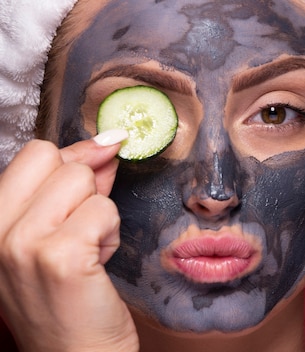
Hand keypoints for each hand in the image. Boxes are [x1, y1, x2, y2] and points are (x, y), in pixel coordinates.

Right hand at [0, 132, 138, 351]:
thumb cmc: (70, 302)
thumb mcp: (56, 237)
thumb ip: (75, 188)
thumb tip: (104, 145)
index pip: (34, 154)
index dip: (75, 157)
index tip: (100, 161)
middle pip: (56, 158)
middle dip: (84, 185)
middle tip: (83, 227)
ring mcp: (22, 244)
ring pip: (84, 180)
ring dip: (100, 213)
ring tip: (89, 251)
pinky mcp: (58, 257)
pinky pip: (103, 210)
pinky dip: (110, 233)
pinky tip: (98, 262)